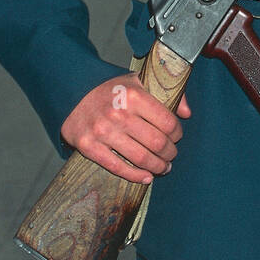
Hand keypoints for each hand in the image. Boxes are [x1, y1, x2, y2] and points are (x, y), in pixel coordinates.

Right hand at [60, 72, 190, 183]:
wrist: (72, 93)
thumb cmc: (111, 90)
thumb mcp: (138, 82)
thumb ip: (165, 92)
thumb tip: (187, 113)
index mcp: (134, 96)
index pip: (168, 122)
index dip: (177, 133)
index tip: (177, 136)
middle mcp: (119, 114)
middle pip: (157, 143)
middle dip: (170, 153)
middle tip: (171, 155)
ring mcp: (103, 132)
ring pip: (141, 158)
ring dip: (158, 167)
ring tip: (163, 167)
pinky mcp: (89, 146)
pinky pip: (118, 168)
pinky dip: (136, 176)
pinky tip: (146, 177)